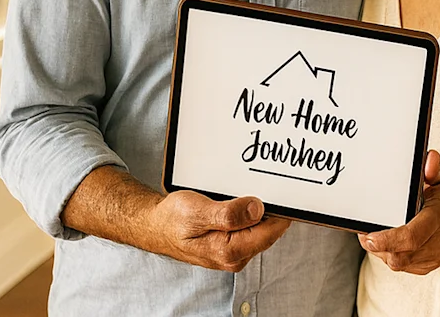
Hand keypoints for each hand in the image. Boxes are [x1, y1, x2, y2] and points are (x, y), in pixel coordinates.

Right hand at [146, 191, 290, 271]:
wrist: (156, 226)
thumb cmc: (172, 219)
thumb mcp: (197, 211)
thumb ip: (228, 213)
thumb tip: (257, 209)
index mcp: (230, 251)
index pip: (273, 230)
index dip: (281, 208)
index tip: (283, 188)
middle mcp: (236, 256)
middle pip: (271, 228)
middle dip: (271, 207)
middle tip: (264, 184)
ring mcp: (235, 252)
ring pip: (262, 227)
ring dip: (261, 209)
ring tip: (247, 191)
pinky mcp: (233, 244)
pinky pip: (252, 227)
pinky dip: (252, 213)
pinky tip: (242, 201)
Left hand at [361, 151, 439, 274]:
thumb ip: (433, 169)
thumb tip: (428, 158)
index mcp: (439, 217)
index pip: (412, 236)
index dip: (387, 239)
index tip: (369, 235)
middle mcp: (436, 241)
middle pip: (399, 254)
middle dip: (375, 245)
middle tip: (365, 230)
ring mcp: (432, 257)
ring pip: (396, 262)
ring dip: (381, 250)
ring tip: (378, 233)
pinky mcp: (426, 266)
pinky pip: (401, 265)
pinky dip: (391, 254)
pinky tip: (392, 240)